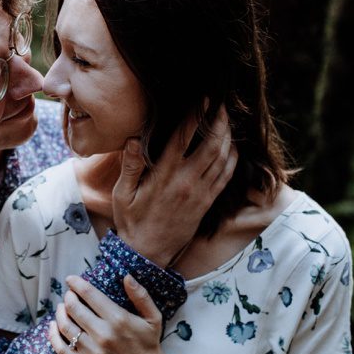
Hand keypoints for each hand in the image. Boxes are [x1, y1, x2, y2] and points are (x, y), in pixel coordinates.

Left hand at [48, 274, 177, 353]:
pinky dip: (53, 336)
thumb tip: (126, 276)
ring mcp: (93, 351)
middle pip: (74, 308)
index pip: (90, 294)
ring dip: (60, 313)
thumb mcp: (153, 317)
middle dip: (68, 297)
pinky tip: (52, 327)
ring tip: (61, 308)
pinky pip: (62, 350)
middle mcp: (103, 334)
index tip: (71, 279)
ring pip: (65, 327)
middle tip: (69, 294)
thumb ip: (140, 295)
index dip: (76, 284)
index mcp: (118, 319)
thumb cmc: (149, 343)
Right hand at [113, 104, 236, 266]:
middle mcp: (186, 182)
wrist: (146, 253)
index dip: (195, 115)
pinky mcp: (206, 203)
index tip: (202, 99)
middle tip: (222, 104)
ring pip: (222, 159)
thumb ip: (130, 165)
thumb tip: (133, 139)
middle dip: (219, 121)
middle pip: (211, 144)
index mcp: (164, 175)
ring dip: (227, 137)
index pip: (183, 138)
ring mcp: (199, 193)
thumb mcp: (121, 193)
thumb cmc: (131, 220)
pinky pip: (225, 177)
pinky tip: (232, 147)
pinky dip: (232, 159)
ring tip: (228, 119)